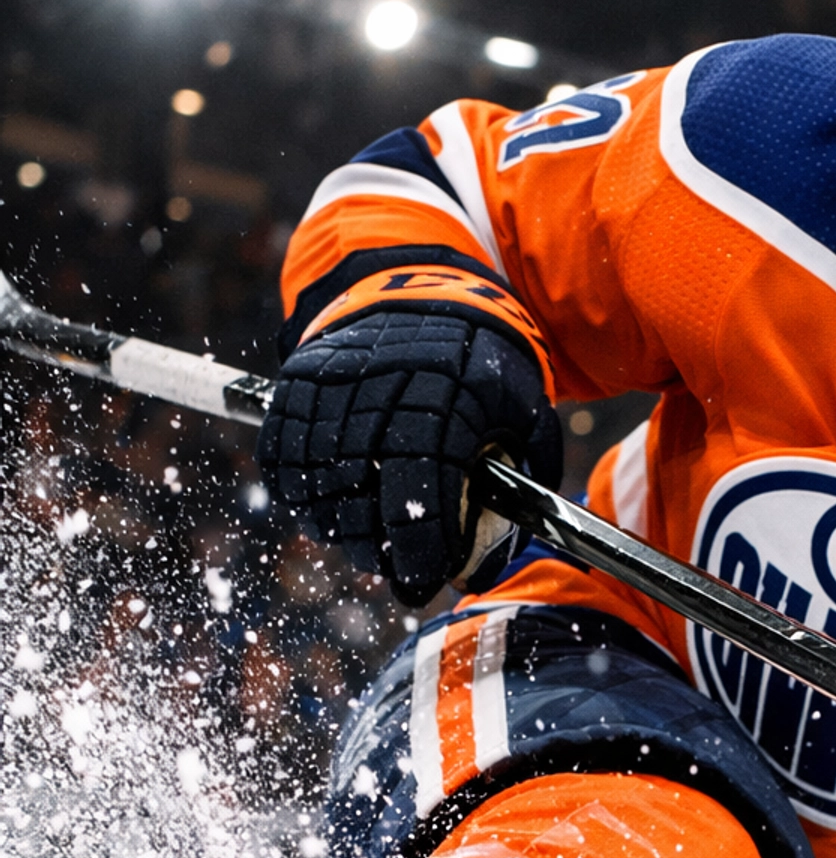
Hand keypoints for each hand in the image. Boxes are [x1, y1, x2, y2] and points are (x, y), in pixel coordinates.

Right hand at [257, 304, 563, 605]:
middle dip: (380, 550)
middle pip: (365, 497)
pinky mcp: (297, 383)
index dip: (423, 546)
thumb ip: (532, 453)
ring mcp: (332, 385)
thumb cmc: (479, 350)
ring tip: (365, 544)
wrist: (415, 279)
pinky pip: (281, 456)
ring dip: (339, 529)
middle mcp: (381, 390)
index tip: (426, 577)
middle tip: (398, 571)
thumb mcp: (523, 393)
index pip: (424, 489)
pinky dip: (297, 493)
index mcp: (444, 394)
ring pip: (318, 484)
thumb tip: (527, 519)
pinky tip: (325, 511)